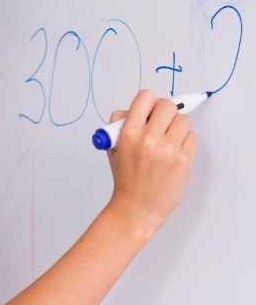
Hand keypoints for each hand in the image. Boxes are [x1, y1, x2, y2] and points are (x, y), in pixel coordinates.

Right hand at [106, 89, 196, 239]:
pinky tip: (175, 152)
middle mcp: (148, 138)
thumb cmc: (125, 178)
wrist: (136, 207)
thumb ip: (123, 124)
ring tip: (168, 140)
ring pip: (183, 120)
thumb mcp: (113, 147)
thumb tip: (141, 109)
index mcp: (128, 133)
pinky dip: (185, 141)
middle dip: (165, 112)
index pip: (145, 97)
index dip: (149, 102)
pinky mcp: (184, 160)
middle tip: (162, 123)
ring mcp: (168, 149)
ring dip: (177, 126)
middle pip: (167, 105)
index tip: (150, 110)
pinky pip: (191, 136)